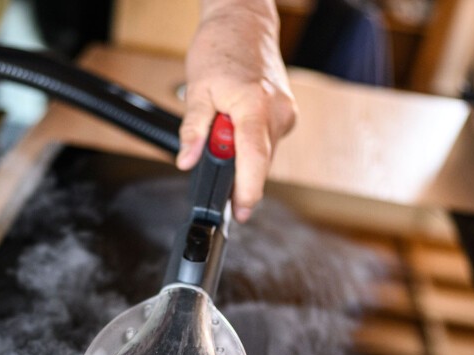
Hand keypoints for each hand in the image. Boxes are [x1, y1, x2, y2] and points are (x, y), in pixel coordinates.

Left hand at [177, 1, 296, 222]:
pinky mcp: (286, 114)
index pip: (255, 159)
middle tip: (217, 177)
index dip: (247, 191)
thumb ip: (193, 129)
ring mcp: (286, 114)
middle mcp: (278, 113)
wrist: (244, 24)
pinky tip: (235, 132)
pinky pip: (267, 143)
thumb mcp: (197, 89)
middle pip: (260, 163)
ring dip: (243, 159)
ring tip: (222, 137)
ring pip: (263, 155)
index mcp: (256, 106)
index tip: (239, 211)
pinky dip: (251, 147)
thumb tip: (187, 161)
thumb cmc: (221, 48)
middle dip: (239, 178)